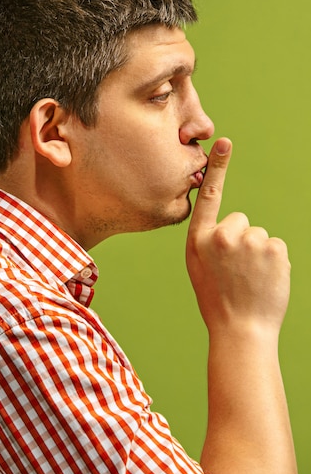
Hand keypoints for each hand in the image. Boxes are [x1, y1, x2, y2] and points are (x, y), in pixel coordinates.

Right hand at [186, 138, 289, 334]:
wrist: (241, 330)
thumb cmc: (217, 300)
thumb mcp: (198, 267)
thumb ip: (207, 240)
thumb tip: (229, 225)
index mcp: (199, 239)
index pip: (209, 196)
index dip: (217, 167)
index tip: (224, 143)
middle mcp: (223, 235)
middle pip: (241, 221)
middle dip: (242, 240)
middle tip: (237, 270)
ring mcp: (250, 241)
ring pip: (260, 236)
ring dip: (259, 254)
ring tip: (250, 279)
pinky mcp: (274, 249)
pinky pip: (276, 246)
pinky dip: (274, 261)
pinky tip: (265, 280)